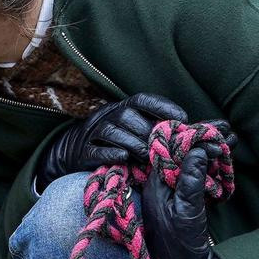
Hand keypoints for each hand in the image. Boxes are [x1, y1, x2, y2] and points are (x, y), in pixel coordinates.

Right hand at [38, 93, 187, 186]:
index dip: (162, 106)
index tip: (182, 118)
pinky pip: (96, 150)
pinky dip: (111, 153)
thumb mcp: (131, 129)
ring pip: (113, 132)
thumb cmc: (114, 141)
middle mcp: (107, 115)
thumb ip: (153, 128)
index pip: (142, 100)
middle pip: (127, 116)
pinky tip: (124, 158)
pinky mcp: (83, 152)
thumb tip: (184, 132)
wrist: (73, 151)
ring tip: (148, 157)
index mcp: (121, 108)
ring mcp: (93, 133)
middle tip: (164, 147)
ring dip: (134, 144)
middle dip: (148, 131)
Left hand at [143, 141, 232, 258]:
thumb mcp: (188, 210)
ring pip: (191, 166)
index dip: (191, 136)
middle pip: (181, 155)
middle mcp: (161, 188)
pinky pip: (196, 179)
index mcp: (155, 186)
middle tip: (228, 132)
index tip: (213, 128)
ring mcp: (172, 196)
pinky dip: (211, 169)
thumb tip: (197, 148)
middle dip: (204, 142)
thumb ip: (191, 179)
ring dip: (210, 154)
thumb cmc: (181, 247)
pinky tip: (224, 163)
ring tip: (231, 141)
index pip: (170, 150)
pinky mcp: (184, 205)